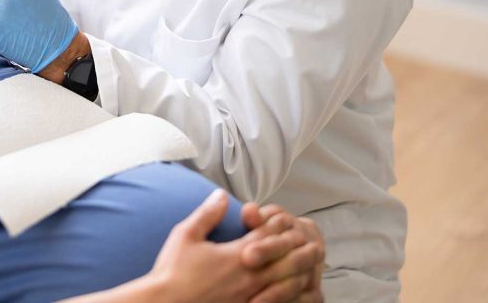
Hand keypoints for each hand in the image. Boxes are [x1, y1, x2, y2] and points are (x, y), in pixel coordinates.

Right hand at [143, 190, 323, 302]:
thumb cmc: (172, 271)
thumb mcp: (185, 235)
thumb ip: (207, 214)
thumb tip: (222, 194)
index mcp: (237, 254)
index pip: (268, 235)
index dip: (280, 225)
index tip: (287, 218)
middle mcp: (249, 276)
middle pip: (286, 260)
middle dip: (301, 250)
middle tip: (315, 245)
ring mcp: (251, 297)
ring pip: (287, 285)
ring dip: (301, 274)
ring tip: (311, 269)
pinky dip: (290, 297)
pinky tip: (293, 294)